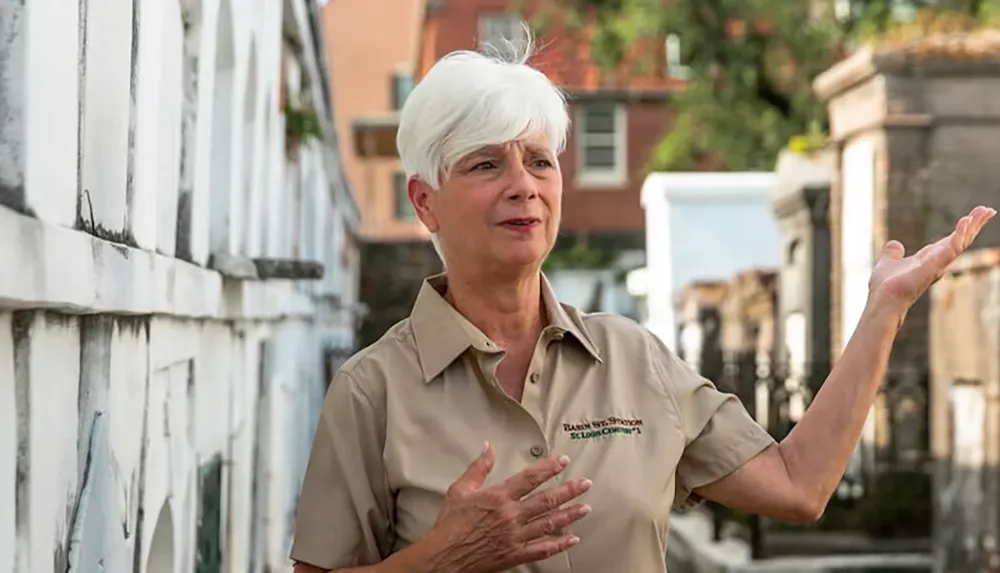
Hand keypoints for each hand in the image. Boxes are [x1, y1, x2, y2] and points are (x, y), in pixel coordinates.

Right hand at [419, 442, 591, 572]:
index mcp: (498, 497)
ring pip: (549, 523)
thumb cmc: (450, 525)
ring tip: (585, 507)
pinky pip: (542, 549)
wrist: (444, 556)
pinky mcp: (515, 554)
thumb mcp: (460, 490)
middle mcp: (511, 515)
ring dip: (569, 515)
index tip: (563, 461)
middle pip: (546, 500)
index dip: (549, 468)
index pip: (530, 478)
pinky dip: (559, 545)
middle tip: (585, 483)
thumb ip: (478, 468)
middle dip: (569, 490)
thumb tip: (488, 448)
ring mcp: (515, 536)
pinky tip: (571, 539)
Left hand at [868, 206, 995, 315]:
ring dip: (972, 226)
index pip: (950, 242)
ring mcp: (938, 264)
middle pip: (961, 240)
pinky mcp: (934, 266)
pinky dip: (960, 234)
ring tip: (985, 211)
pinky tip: (967, 221)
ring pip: (961, 242)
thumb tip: (894, 244)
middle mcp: (937, 262)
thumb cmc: (886, 287)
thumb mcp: (889, 262)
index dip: (962, 230)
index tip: (972, 217)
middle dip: (975, 225)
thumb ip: (893, 253)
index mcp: (929, 259)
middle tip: (988, 210)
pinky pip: (951, 248)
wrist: (882, 299)